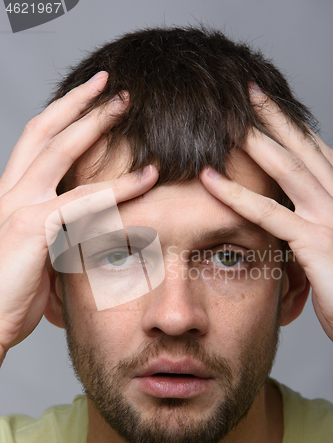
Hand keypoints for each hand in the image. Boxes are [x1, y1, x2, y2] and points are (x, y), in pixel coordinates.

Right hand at [0, 72, 157, 364]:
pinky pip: (82, 200)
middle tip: (109, 85)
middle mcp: (9, 191)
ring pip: (59, 151)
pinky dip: (118, 187)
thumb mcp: (38, 255)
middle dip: (76, 103)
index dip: (60, 116)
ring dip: (95, 123)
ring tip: (125, 104)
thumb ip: (61, 235)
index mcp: (10, 194)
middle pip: (43, 132)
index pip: (35, 143)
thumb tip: (90, 234)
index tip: (87, 100)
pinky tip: (147, 177)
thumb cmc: (10, 294)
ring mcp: (18, 206)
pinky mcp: (31, 228)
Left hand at [200, 89, 332, 339]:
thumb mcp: (332, 250)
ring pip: (289, 171)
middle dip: (276, 118)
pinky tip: (210, 179)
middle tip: (249, 92)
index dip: (293, 128)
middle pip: (305, 151)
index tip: (269, 106)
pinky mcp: (317, 243)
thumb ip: (313, 227)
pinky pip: (269, 214)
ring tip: (228, 121)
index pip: (317, 154)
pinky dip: (235, 194)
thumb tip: (289, 218)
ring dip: (257, 143)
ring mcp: (332, 219)